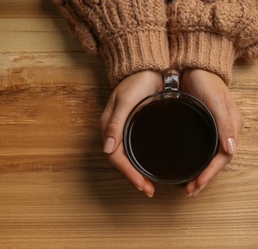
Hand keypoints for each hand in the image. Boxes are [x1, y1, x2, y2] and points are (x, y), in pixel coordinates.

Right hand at [100, 70, 162, 196]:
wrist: (149, 68)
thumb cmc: (137, 82)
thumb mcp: (126, 101)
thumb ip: (116, 123)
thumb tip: (107, 148)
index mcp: (109, 126)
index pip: (116, 156)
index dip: (128, 173)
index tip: (142, 184)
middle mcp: (116, 130)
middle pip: (122, 160)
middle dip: (134, 177)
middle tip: (149, 189)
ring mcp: (126, 129)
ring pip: (129, 156)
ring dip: (137, 172)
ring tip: (150, 184)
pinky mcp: (137, 126)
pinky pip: (136, 148)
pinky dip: (142, 160)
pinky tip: (151, 165)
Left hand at [181, 69, 242, 196]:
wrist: (195, 67)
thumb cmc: (206, 82)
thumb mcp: (216, 100)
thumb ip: (224, 123)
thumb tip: (231, 149)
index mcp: (231, 127)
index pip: (223, 157)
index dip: (211, 173)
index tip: (197, 184)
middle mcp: (225, 131)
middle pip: (217, 161)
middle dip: (205, 178)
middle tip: (190, 191)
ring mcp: (214, 129)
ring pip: (209, 157)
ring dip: (200, 173)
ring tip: (188, 186)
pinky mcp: (203, 126)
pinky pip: (202, 148)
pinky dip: (196, 161)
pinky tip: (187, 166)